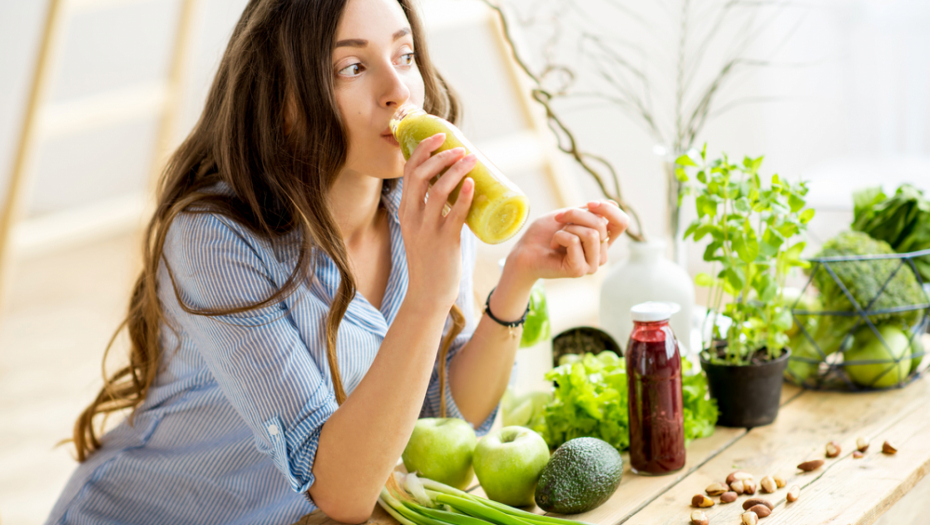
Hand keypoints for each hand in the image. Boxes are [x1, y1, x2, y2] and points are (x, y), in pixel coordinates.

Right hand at [398, 133, 476, 307]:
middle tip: (460, 147)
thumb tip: (460, 187)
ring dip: (455, 170)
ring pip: (437, 191)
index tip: (440, 136)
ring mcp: (427, 230)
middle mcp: (412, 217)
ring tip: (471, 160)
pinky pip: (453, 215)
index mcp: (406, 210)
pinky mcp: (444, 242)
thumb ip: (436, 210)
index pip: (409, 171)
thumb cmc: (432, 259)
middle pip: (420, 175)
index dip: (423, 149)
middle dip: (440, 156)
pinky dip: (463, 197)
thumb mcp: (423, 229)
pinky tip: (472, 184)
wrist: (428, 293)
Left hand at [505, 200, 629, 284]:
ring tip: (557, 236)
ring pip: (591, 233)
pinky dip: (560, 236)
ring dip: (567, 227)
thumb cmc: (544, 234)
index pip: (621, 223)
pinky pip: (575, 241)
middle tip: (558, 220)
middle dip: (575, 215)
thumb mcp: (569, 216)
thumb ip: (590, 213)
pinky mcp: (579, 270)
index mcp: (602, 240)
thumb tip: (613, 204)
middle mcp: (600, 254)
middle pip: (601, 223)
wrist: (524, 251)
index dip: (609, 210)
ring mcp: (592, 264)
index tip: (590, 203)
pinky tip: (553, 246)